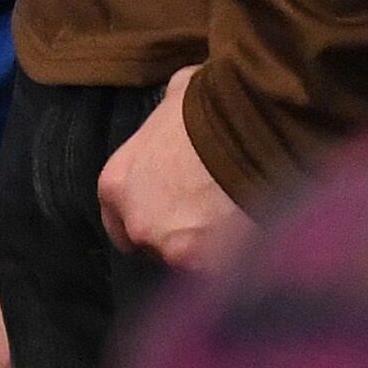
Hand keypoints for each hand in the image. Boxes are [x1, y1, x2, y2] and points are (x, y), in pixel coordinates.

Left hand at [97, 66, 255, 274]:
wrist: (249, 130)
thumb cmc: (208, 106)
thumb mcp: (175, 96)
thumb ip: (166, 114)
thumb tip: (179, 103)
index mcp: (117, 184)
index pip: (116, 217)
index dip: (141, 212)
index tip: (165, 207)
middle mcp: (136, 224)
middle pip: (149, 244)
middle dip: (172, 234)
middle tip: (204, 214)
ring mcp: (171, 250)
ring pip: (185, 261)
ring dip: (204, 248)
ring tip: (232, 223)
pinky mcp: (208, 267)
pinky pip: (219, 271)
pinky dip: (234, 259)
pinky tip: (251, 234)